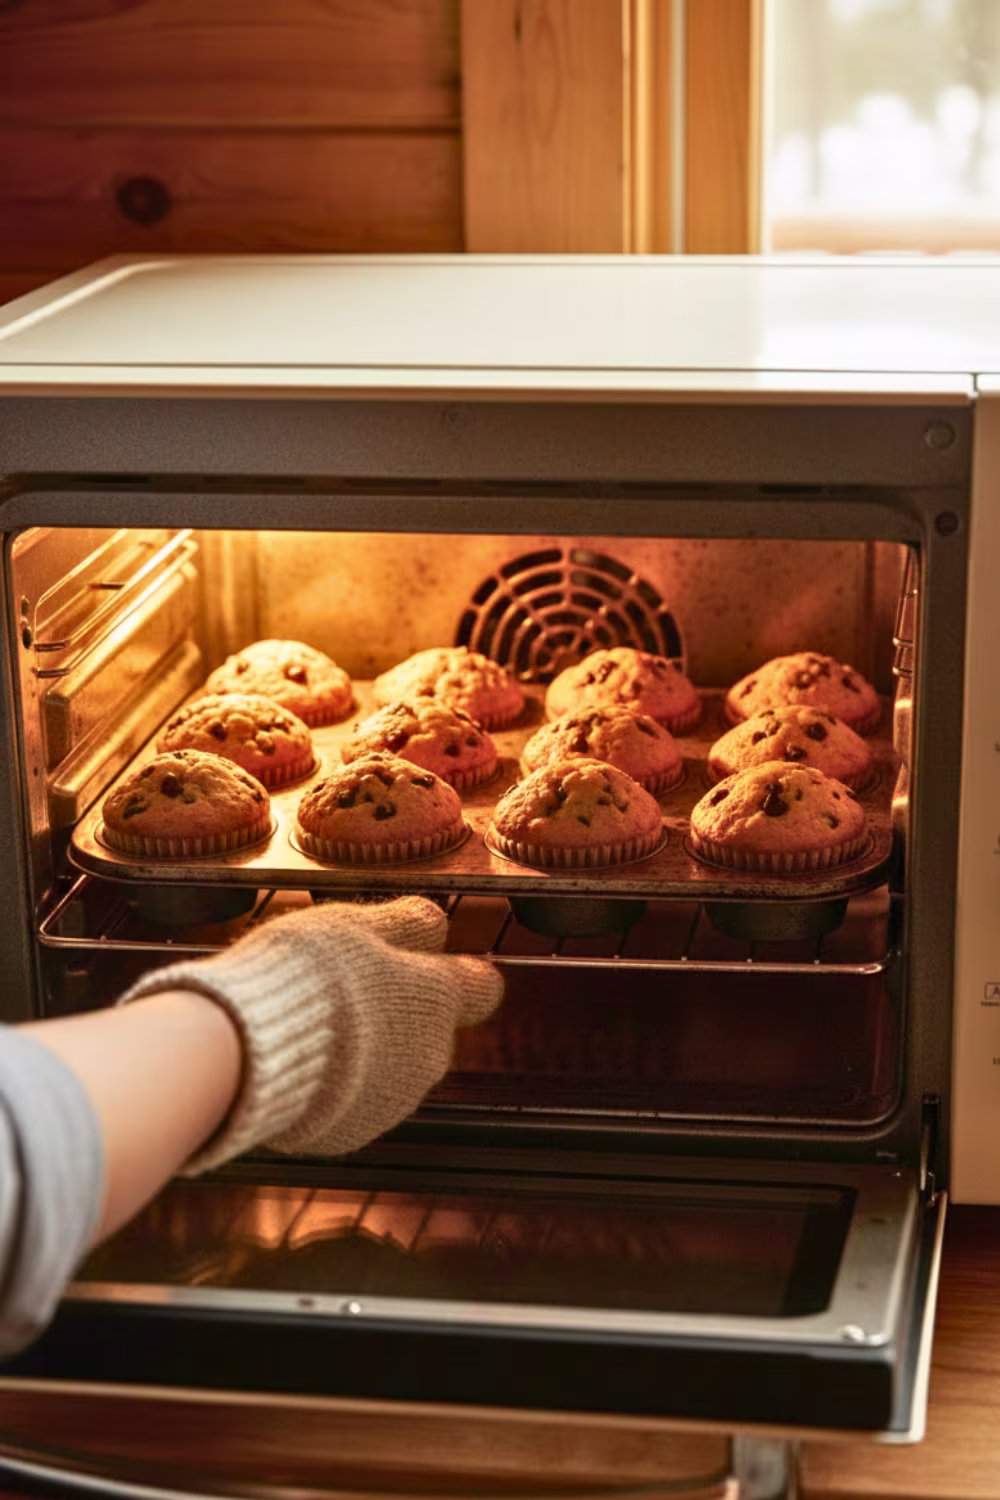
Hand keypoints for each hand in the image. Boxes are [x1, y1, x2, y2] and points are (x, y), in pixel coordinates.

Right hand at [117, 897, 501, 1169]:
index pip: (481, 988)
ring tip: (312, 1027)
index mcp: (438, 999)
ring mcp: (393, 1101)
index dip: (459, 973)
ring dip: (368, 1052)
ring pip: (394, 1069)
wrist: (251, 1053)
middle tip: (347, 990)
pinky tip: (298, 1063)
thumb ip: (405, 923)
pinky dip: (336, 1086)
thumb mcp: (357, 925)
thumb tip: (436, 922)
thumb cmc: (306, 974)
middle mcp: (430, 1056)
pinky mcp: (352, 1133)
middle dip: (401, 1014)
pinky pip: (354, 1103)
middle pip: (431, 1031)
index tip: (434, 964)